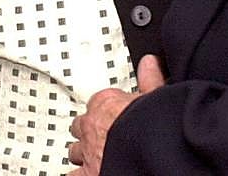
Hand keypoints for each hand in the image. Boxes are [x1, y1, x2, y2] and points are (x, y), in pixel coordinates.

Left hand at [67, 55, 166, 173]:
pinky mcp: (87, 173)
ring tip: (93, 158)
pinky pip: (72, 174)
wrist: (148, 148)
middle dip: (88, 132)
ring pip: (75, 151)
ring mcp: (87, 151)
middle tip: (101, 138)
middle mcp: (92, 126)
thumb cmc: (151, 124)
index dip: (105, 111)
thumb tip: (150, 62)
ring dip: (82, 154)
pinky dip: (77, 174)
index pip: (98, 103)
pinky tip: (83, 174)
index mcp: (106, 104)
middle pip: (81, 126)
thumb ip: (150, 80)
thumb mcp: (155, 98)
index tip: (113, 115)